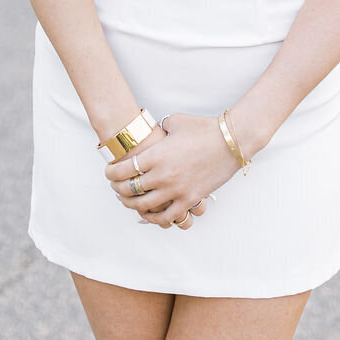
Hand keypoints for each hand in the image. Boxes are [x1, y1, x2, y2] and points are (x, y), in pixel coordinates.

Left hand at [105, 113, 239, 229]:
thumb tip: (154, 132)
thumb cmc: (203, 128)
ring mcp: (176, 190)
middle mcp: (163, 175)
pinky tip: (148, 214)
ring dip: (131, 205)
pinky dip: (153, 218)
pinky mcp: (189, 200)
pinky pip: (166, 217)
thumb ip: (160, 128)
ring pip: (144, 207)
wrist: (230, 142)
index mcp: (157, 155)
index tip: (109, 173)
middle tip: (115, 188)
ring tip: (128, 201)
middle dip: (118, 190)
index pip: (124, 169)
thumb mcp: (175, 122)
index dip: (112, 174)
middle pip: (130, 190)